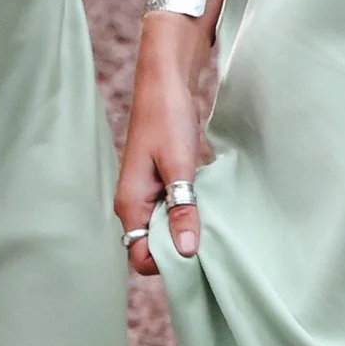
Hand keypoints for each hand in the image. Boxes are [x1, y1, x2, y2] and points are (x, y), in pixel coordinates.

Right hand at [115, 25, 209, 277]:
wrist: (165, 83)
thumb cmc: (168, 119)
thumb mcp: (179, 166)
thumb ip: (182, 209)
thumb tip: (185, 251)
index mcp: (130, 204)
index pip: (141, 257)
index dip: (168, 262)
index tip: (199, 252)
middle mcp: (134, 206)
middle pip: (153, 249)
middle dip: (180, 251)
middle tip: (212, 238)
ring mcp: (146, 197)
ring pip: (164, 232)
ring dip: (187, 232)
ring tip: (214, 223)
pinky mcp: (160, 187)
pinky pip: (173, 215)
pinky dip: (190, 216)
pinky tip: (209, 208)